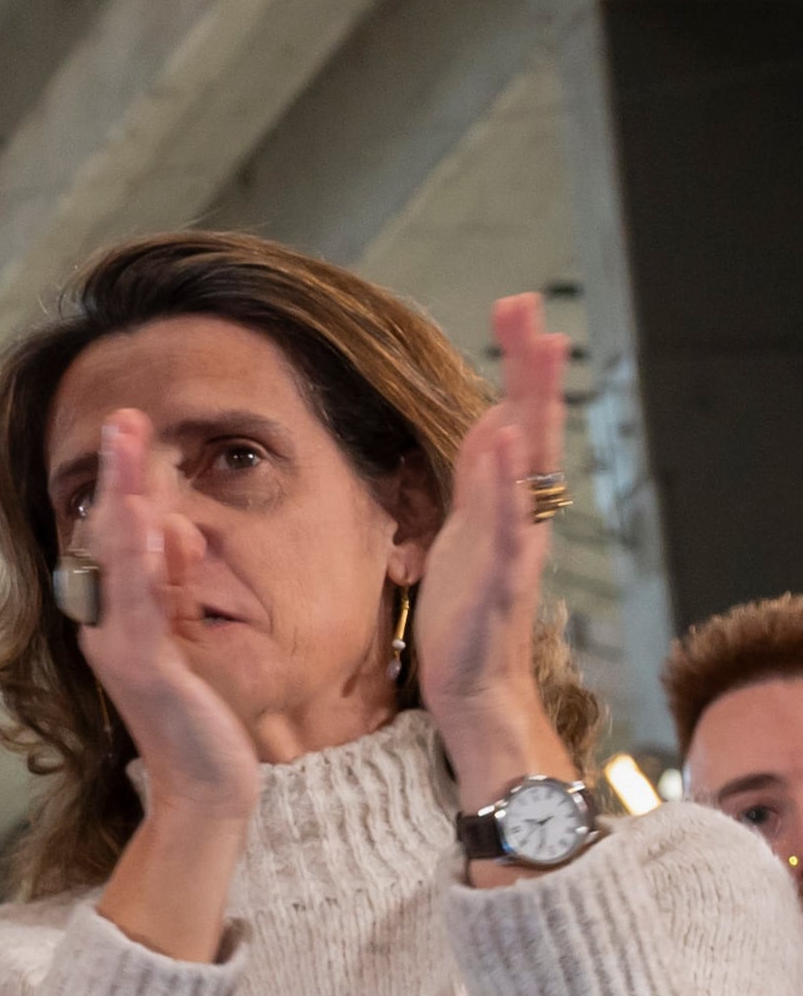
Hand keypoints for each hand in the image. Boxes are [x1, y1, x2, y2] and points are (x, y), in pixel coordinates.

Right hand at [77, 406, 264, 964]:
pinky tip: (149, 521)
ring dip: (123, 497)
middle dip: (116, 473)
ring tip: (127, 446)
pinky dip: (142, 561)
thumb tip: (177, 524)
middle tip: (123, 416)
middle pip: (109, 536)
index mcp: (121, 616)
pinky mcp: (146, 668)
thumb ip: (179, 585)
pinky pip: (141, 604)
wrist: (207, 791)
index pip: (121, 537)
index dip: (125, 482)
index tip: (132, 431)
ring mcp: (121, 645)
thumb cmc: (206, 721)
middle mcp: (109, 624)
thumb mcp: (193, 638)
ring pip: (118, 559)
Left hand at [419, 290, 574, 808]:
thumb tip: (489, 423)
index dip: (513, 365)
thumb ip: (478, 479)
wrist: (471, 688)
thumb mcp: (461, 529)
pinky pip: (507, 523)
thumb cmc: (463, 612)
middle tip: (531, 311)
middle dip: (530, 368)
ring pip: (529, 465)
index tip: (512, 307)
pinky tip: (505, 443)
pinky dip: (506, 482)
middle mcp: (518, 514)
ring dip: (531, 407)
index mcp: (502, 499)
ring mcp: (514, 543)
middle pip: (531, 427)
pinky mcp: (499, 577)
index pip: (513, 416)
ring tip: (534, 355)